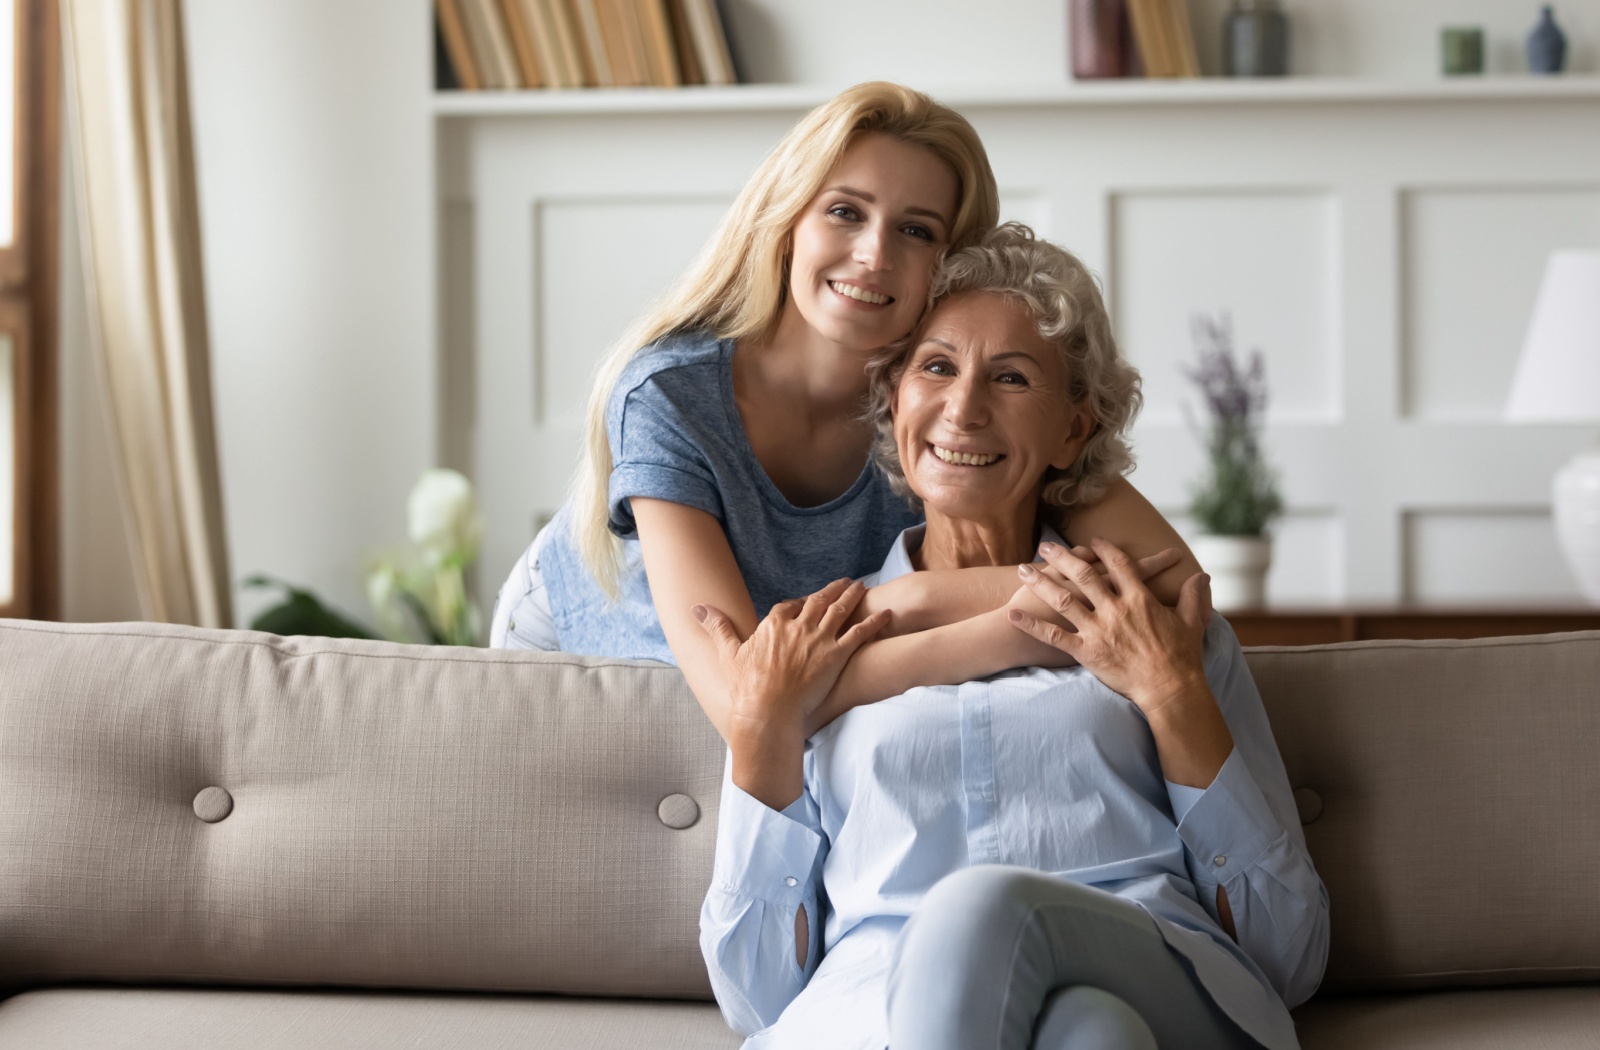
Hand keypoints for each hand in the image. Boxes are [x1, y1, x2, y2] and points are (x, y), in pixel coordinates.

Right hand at [696, 578, 891, 742]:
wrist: (768, 712)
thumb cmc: (746, 688)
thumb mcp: (728, 654)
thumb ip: (717, 627)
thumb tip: (697, 607)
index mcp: (774, 624)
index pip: (790, 606)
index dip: (801, 602)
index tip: (809, 599)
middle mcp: (799, 626)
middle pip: (819, 601)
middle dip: (833, 590)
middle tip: (846, 582)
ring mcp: (819, 639)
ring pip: (840, 611)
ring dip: (853, 596)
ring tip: (863, 587)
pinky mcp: (836, 655)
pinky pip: (860, 633)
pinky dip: (874, 622)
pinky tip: (886, 613)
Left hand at [1006, 538, 1211, 717]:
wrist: (1170, 690)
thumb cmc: (1182, 658)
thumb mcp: (1192, 621)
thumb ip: (1194, 595)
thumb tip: (1202, 575)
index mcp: (1139, 599)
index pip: (1119, 565)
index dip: (1105, 550)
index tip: (1092, 541)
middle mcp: (1115, 609)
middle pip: (1083, 574)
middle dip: (1062, 557)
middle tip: (1045, 545)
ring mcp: (1098, 630)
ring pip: (1063, 599)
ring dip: (1041, 582)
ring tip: (1022, 568)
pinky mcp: (1086, 652)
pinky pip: (1053, 636)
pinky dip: (1031, 626)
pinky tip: (1012, 615)